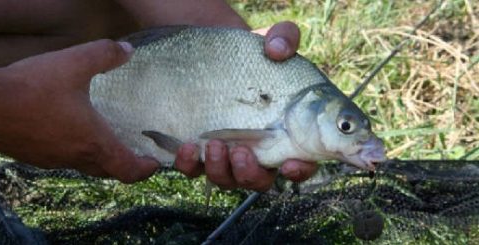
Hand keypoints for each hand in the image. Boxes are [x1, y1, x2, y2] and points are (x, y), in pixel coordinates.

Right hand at [0, 40, 158, 182]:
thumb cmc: (32, 87)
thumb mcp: (75, 63)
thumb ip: (105, 55)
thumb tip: (127, 50)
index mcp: (93, 142)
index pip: (128, 170)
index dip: (145, 169)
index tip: (155, 163)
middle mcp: (74, 157)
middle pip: (108, 171)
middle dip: (124, 164)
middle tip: (133, 151)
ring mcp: (51, 160)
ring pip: (83, 165)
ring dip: (98, 157)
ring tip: (103, 139)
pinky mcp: (32, 156)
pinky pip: (62, 159)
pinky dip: (74, 151)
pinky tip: (67, 131)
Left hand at [175, 21, 317, 191]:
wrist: (216, 57)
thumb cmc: (255, 55)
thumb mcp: (274, 41)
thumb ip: (285, 38)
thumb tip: (277, 49)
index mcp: (286, 135)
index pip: (300, 164)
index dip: (299, 171)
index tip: (290, 164)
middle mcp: (258, 152)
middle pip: (259, 181)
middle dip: (249, 173)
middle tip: (241, 152)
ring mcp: (227, 155)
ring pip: (226, 179)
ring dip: (220, 170)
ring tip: (213, 145)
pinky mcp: (200, 151)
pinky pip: (194, 170)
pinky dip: (190, 165)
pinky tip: (187, 148)